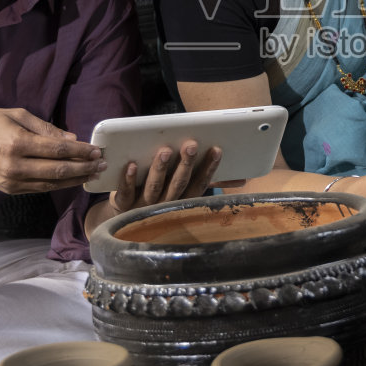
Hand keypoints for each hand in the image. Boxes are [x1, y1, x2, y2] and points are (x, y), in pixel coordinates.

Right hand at [0, 108, 103, 193]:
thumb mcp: (16, 115)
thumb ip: (45, 128)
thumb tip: (71, 139)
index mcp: (18, 143)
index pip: (58, 150)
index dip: (80, 152)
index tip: (96, 151)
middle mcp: (15, 166)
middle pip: (58, 170)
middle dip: (84, 168)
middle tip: (102, 165)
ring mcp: (10, 181)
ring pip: (50, 184)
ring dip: (74, 180)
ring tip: (92, 175)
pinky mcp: (7, 190)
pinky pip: (38, 189)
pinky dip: (57, 186)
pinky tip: (70, 181)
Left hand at [105, 139, 222, 216]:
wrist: (123, 220)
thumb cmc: (160, 198)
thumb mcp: (184, 193)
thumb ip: (207, 182)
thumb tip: (243, 179)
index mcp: (181, 201)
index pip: (199, 184)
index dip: (208, 168)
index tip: (216, 149)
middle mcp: (164, 205)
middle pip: (178, 185)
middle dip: (185, 165)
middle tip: (191, 145)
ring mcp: (142, 206)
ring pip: (155, 187)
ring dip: (161, 169)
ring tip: (165, 151)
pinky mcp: (122, 204)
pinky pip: (126, 192)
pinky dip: (129, 179)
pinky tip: (132, 165)